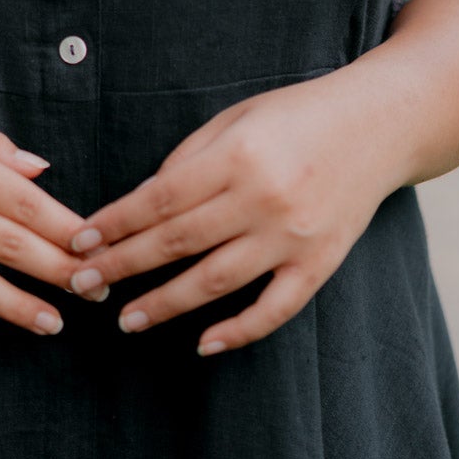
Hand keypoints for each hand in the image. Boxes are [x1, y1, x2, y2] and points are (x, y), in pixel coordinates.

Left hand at [62, 74, 401, 355]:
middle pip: (177, 243)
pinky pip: (274, 309)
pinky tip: (204, 343)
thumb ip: (190, 157)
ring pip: (216, 282)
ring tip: (128, 320)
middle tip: (82, 284)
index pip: (159, 199)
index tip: (80, 241)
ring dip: (166, 304)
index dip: (115, 223)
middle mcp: (262, 199)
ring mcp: (293, 237)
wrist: (378, 125)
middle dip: (123, 266)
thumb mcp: (237, 117)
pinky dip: (238, 331)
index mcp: (237, 156)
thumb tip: (145, 203)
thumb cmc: (297, 115)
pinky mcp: (320, 264)